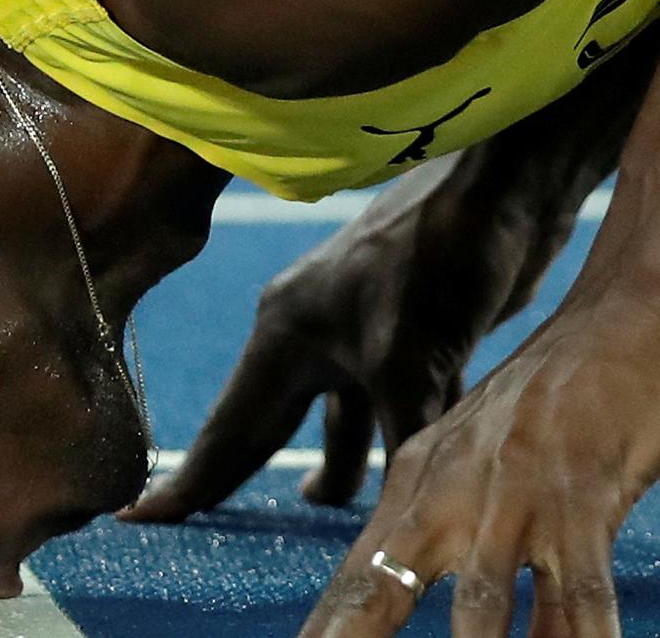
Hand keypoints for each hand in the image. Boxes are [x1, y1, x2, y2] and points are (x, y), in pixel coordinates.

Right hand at [120, 157, 526, 520]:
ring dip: (337, 459)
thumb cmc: (437, 260)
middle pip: (267, 424)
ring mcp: (357, 332)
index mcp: (284, 337)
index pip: (228, 429)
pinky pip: (386, 400)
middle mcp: (310, 335)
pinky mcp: (409, 330)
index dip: (189, 481)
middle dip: (242, 473)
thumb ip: (396, 446)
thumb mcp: (412, 363)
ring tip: (329, 503)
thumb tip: (396, 525)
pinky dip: (391, 434)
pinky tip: (407, 460)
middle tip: (205, 522)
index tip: (141, 516)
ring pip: (336, 415)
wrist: (502, 185)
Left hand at [300, 322, 655, 636]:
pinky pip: (577, 594)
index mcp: (414, 485)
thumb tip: (475, 636)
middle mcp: (446, 494)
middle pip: (383, 584)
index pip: (356, 575)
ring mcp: (508, 499)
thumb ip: (468, 558)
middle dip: (351, 635)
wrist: (609, 328)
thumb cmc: (544, 414)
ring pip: (478, 601)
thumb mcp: (482, 476)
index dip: (327, 628)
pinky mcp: (578, 502)